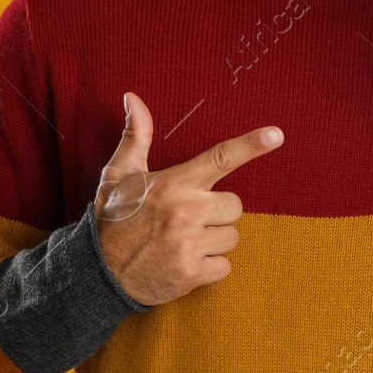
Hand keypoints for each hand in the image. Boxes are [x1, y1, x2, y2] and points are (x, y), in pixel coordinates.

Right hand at [94, 91, 282, 305]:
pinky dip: (209, 267)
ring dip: (214, 240)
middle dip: (217, 211)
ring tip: (183, 241)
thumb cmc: (112, 219)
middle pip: (235, 205)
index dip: (250, 145)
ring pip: (231, 236)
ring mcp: (190, 245)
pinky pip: (224, 266)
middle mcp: (186, 212)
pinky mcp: (192, 274)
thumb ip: (136, 136)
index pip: (219, 158)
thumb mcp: (119, 174)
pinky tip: (185, 262)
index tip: (276, 135)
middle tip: (188, 218)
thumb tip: (133, 97)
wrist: (96, 274)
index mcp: (173, 183)